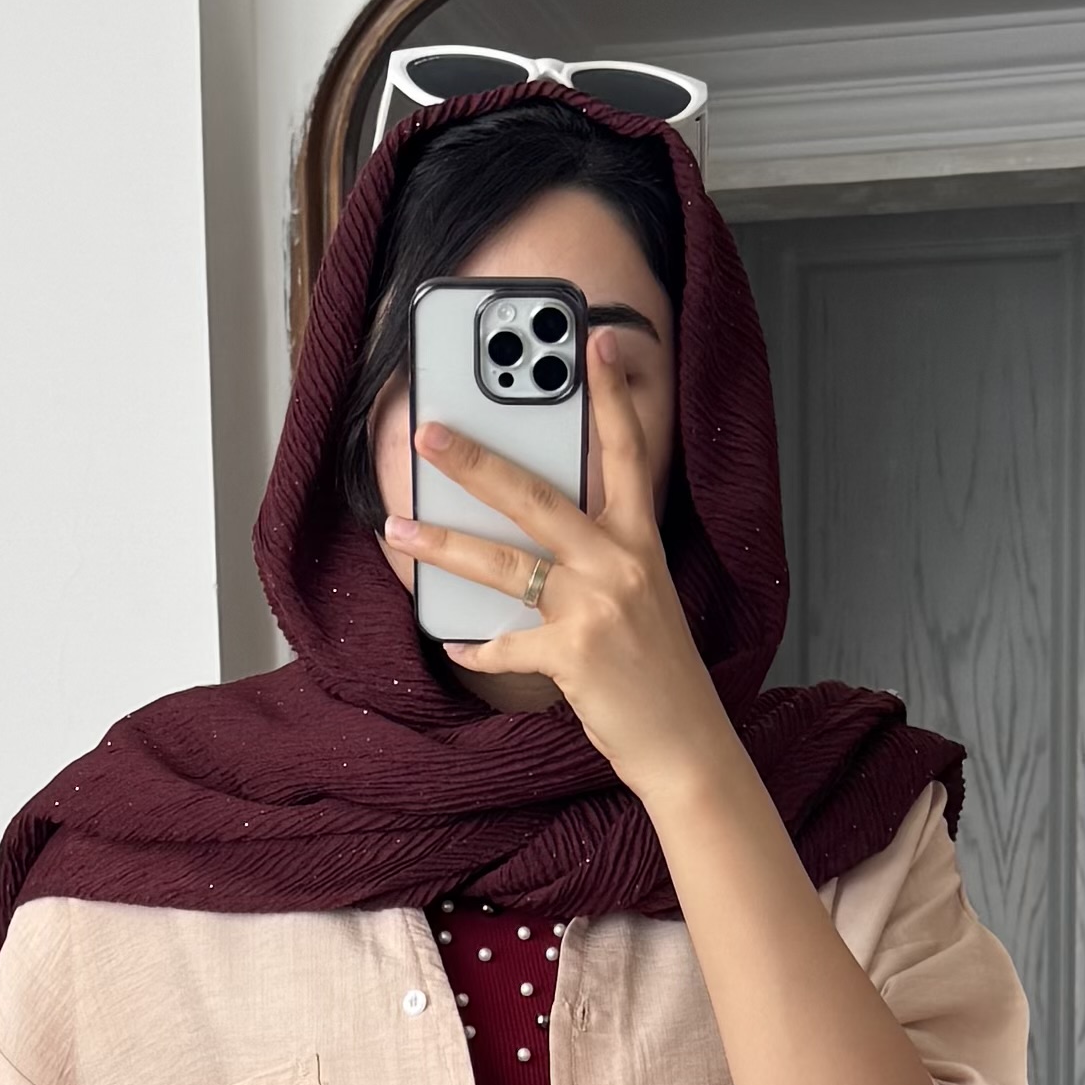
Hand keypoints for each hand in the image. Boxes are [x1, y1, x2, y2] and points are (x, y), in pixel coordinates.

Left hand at [385, 332, 734, 815]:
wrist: (686, 742)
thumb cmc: (657, 669)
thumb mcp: (640, 596)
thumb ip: (596, 559)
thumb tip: (527, 539)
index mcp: (640, 541)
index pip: (627, 453)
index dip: (610, 396)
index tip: (594, 343)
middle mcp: (621, 563)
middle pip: (535, 496)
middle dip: (474, 461)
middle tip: (429, 431)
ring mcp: (597, 607)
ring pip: (503, 564)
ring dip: (442, 543)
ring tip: (399, 526)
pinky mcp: (575, 654)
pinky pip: (505, 644)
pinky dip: (477, 648)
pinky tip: (457, 645)